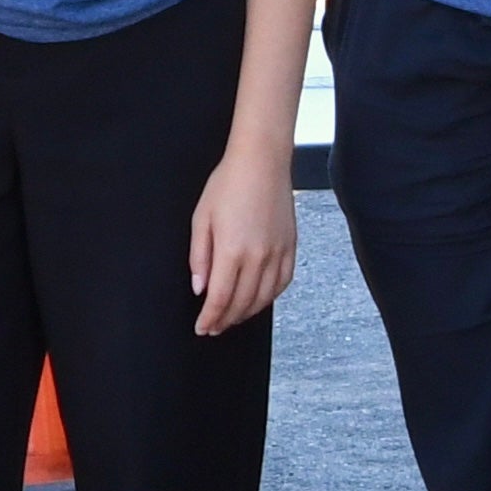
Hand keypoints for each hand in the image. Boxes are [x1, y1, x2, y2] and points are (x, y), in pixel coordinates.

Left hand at [187, 139, 297, 335]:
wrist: (262, 162)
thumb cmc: (228, 184)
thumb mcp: (201, 218)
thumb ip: (199, 257)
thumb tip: (199, 288)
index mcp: (231, 251)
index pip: (219, 299)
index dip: (210, 318)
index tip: (202, 328)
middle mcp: (257, 257)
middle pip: (241, 303)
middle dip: (225, 321)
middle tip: (213, 328)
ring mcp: (277, 253)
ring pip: (263, 298)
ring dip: (246, 313)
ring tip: (232, 318)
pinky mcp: (291, 247)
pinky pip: (282, 283)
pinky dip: (269, 298)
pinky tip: (258, 300)